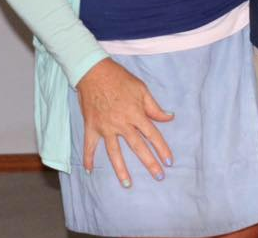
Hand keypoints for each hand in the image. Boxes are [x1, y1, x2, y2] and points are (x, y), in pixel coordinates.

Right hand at [76, 58, 174, 186]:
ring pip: (115, 153)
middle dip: (149, 163)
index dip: (162, 148)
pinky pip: (90, 146)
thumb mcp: (141, 89)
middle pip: (138, 147)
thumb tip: (169, 117)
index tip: (169, 161)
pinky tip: (89, 171)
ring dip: (121, 169)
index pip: (152, 134)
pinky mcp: (92, 127)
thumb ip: (154, 107)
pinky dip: (88, 158)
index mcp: (135, 114)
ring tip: (127, 184)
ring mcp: (106, 127)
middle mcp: (122, 124)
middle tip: (158, 177)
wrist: (94, 72)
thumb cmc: (119, 78)